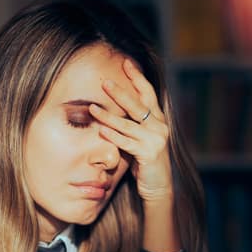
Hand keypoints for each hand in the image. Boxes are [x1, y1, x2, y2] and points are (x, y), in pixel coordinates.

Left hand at [89, 59, 172, 203]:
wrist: (159, 188)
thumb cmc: (146, 164)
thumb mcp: (140, 140)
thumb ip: (132, 125)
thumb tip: (112, 111)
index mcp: (158, 120)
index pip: (148, 93)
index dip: (137, 77)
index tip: (126, 63)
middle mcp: (159, 127)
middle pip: (137, 105)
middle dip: (120, 92)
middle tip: (104, 81)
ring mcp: (155, 140)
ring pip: (128, 124)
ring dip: (108, 115)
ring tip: (92, 108)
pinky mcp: (149, 154)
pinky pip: (127, 142)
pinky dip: (113, 136)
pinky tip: (101, 130)